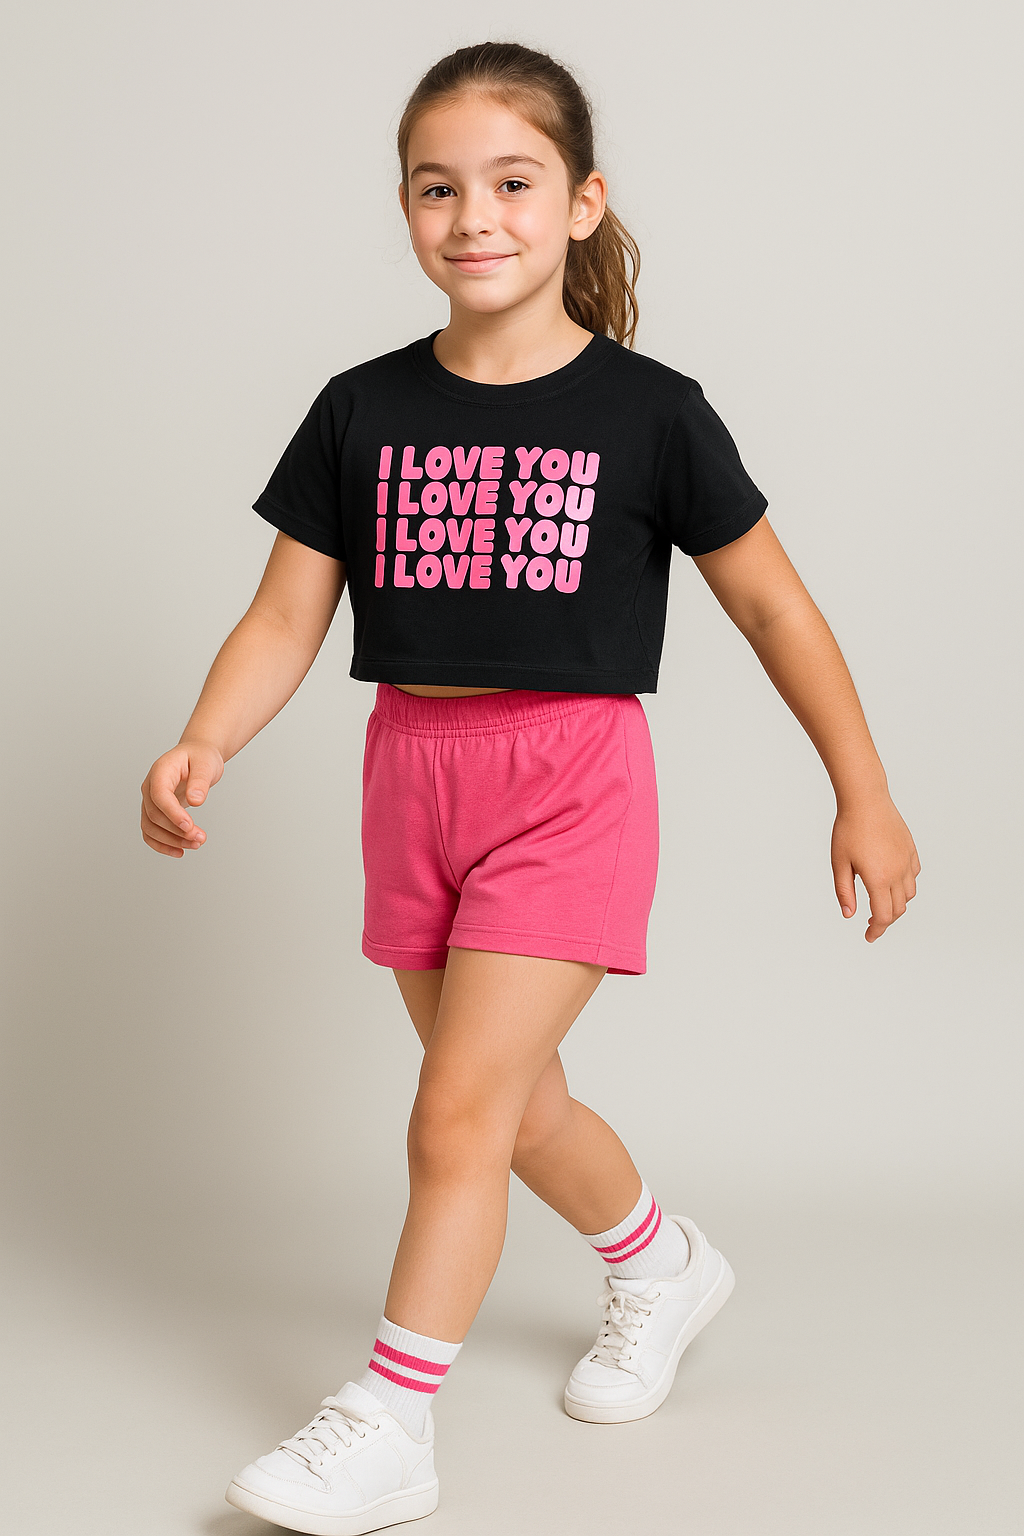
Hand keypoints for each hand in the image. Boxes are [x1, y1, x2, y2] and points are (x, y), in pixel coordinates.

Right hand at [140, 740, 223, 857]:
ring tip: (196, 844)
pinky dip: (162, 844)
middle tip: (201, 838)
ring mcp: (150, 800)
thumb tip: (196, 800)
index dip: (172, 813)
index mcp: (161, 771)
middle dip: (177, 830)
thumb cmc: (201, 757)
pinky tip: (179, 851)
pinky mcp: (155, 811)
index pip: (159, 795)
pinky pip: (150, 832)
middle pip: (155, 814)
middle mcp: (150, 786)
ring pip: (151, 827)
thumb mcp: (206, 764)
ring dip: (171, 840)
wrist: (196, 756)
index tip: (189, 826)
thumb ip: (200, 780)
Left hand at [831, 795, 919, 941]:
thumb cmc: (848, 830)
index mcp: (879, 879)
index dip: (877, 930)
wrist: (865, 800)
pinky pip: (913, 875)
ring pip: (909, 894)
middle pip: (898, 909)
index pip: (883, 916)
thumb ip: (845, 892)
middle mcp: (898, 873)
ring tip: (881, 903)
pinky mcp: (911, 850)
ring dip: (897, 904)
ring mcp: (907, 861)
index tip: (869, 936)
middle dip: (886, 921)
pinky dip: (905, 885)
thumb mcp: (839, 863)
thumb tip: (850, 915)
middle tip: (871, 923)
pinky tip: (892, 882)